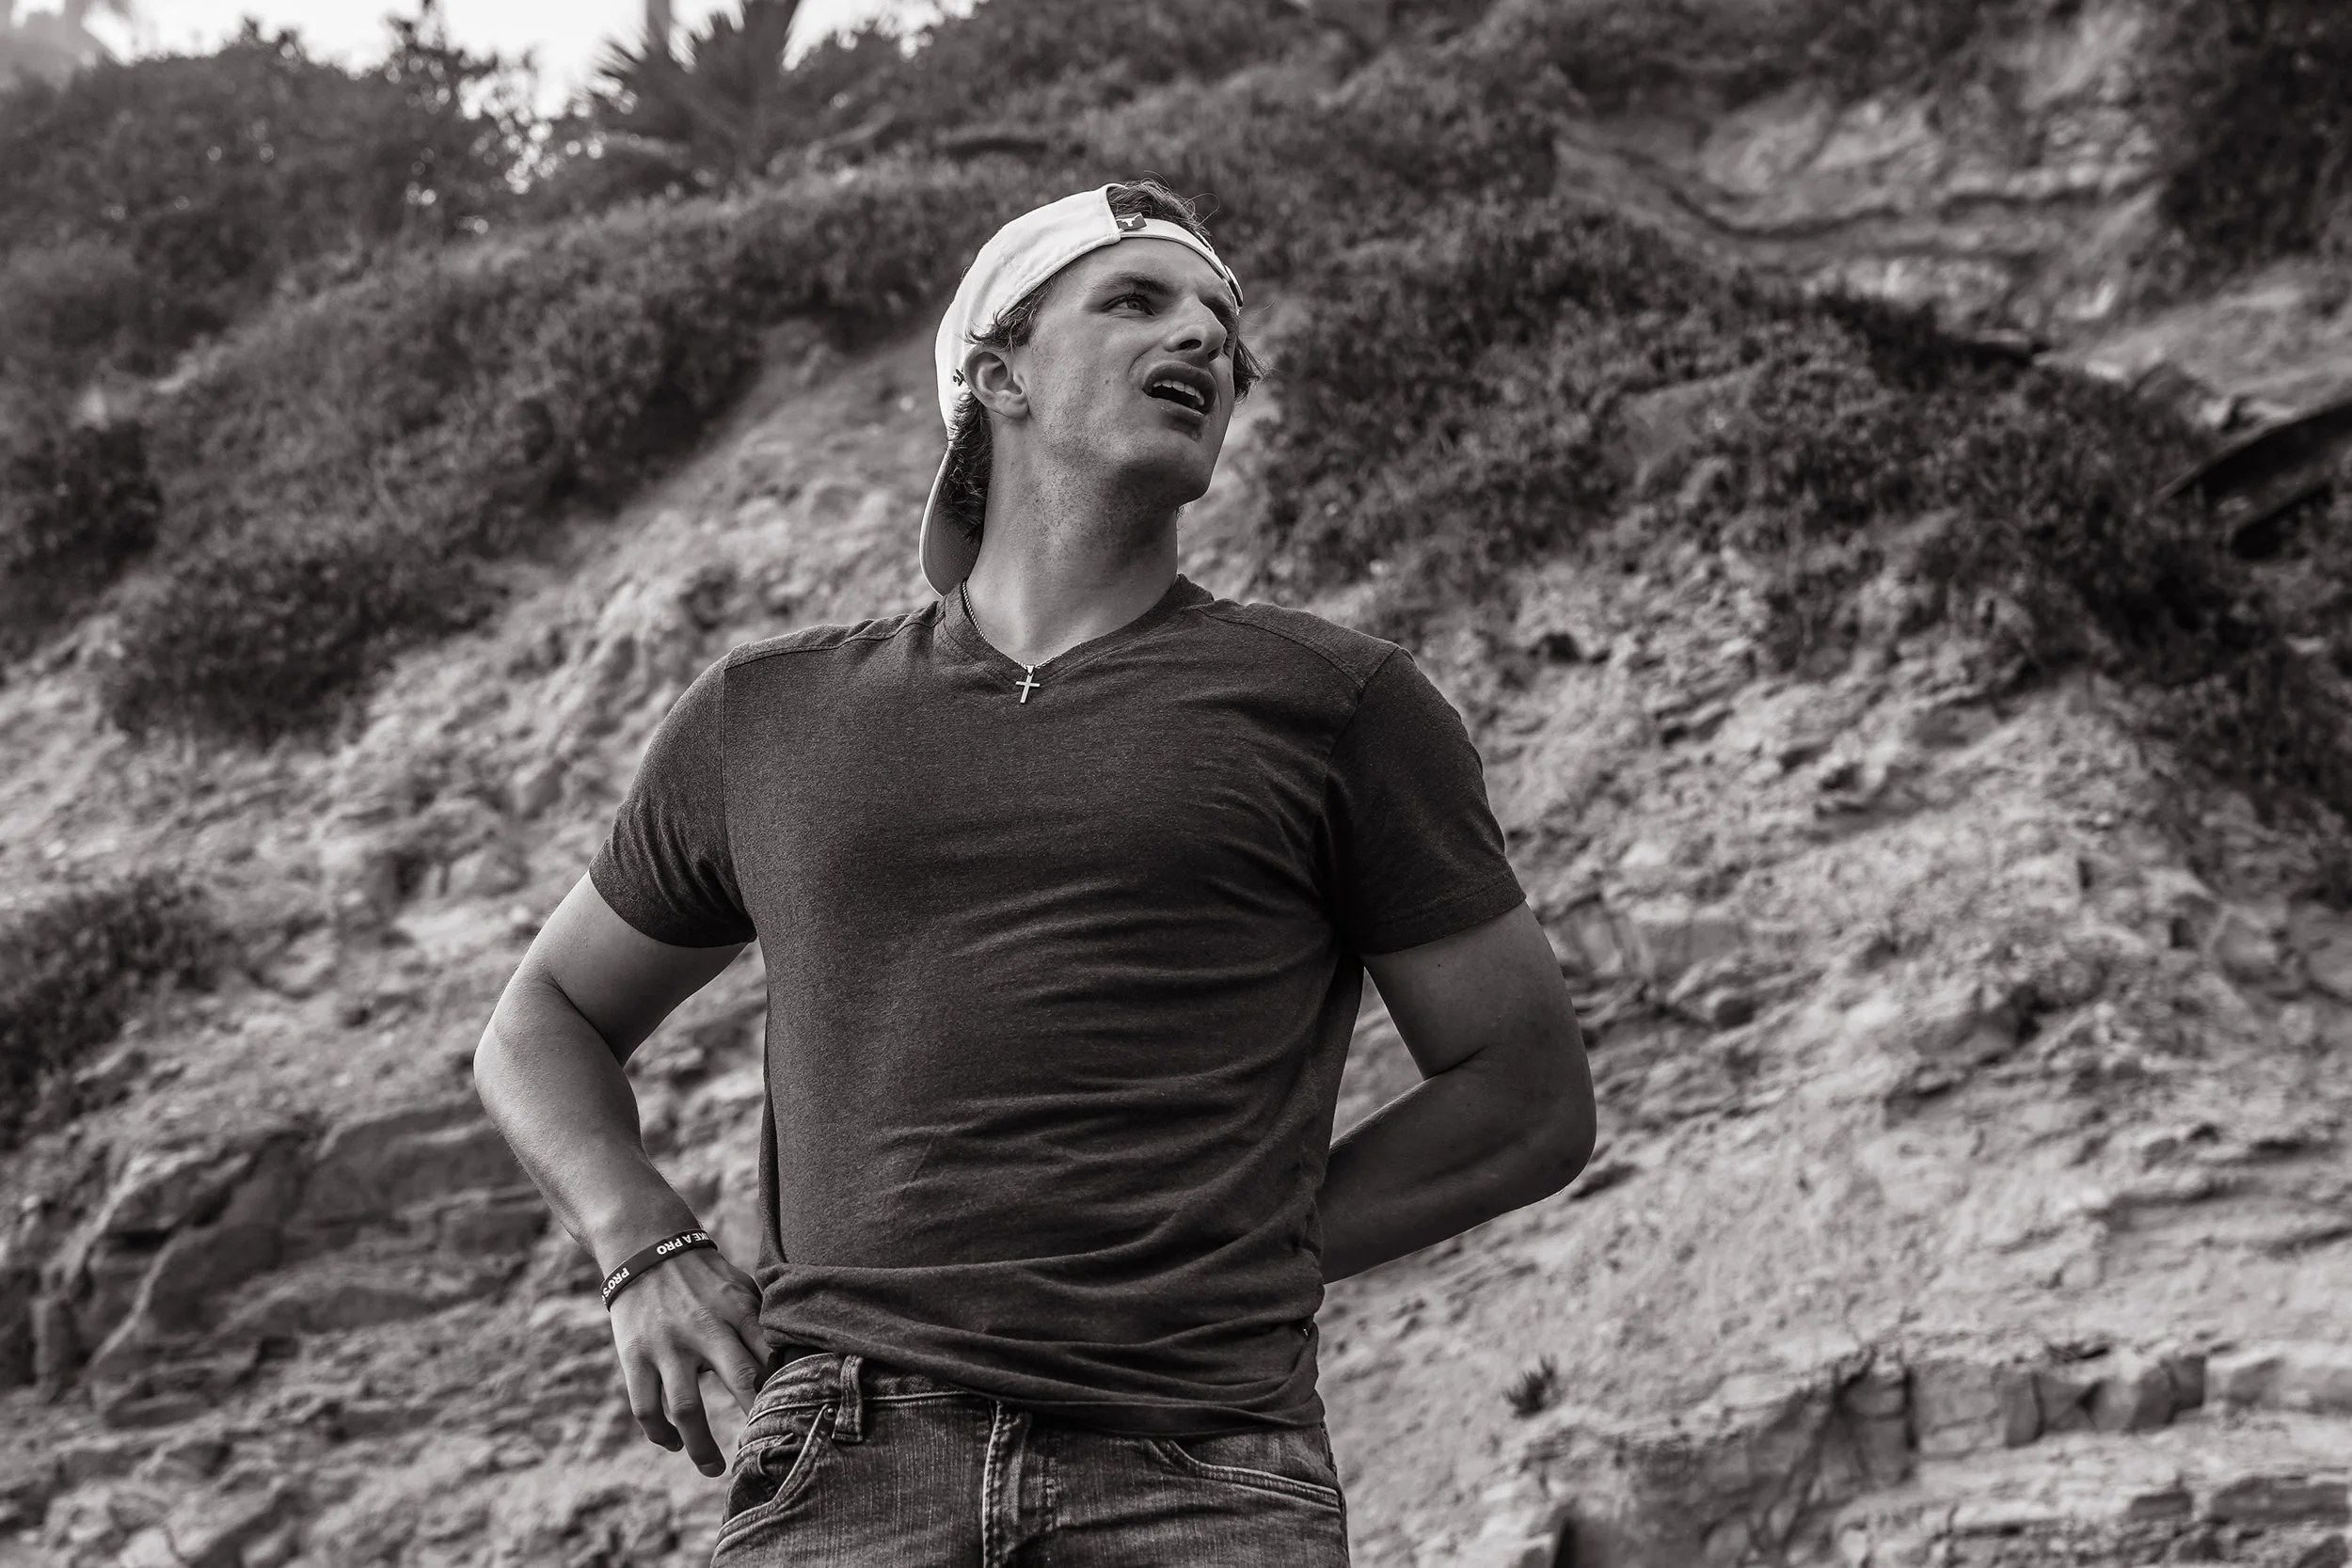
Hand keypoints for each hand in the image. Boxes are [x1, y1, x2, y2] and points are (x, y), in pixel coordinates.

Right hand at [607, 1248, 771, 1477]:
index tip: (793, 1411)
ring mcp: (667, 1346)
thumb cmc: (704, 1275)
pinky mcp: (635, 1357)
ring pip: (687, 1409)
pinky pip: (646, 1407)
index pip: (770, 1353)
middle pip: (741, 1380)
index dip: (784, 1386)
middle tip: (765, 1447)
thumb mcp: (742, 1286)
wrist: (645, 1248)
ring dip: (702, 1446)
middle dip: (757, 1418)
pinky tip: (674, 1443)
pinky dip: (660, 1433)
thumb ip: (764, 1320)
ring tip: (713, 1468)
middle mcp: (704, 1328)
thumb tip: (797, 1357)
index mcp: (738, 1308)